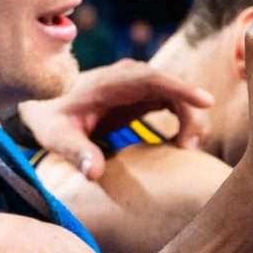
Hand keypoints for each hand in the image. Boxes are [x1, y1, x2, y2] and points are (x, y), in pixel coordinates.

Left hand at [17, 60, 215, 178]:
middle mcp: (131, 78)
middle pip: (174, 88)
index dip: (181, 89)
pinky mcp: (146, 96)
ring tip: (187, 150)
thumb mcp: (56, 136)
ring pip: (180, 95)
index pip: (153, 79)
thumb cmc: (50, 119)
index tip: (206, 102)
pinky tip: (182, 145)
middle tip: (188, 149)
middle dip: (191, 114)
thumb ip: (76, 152)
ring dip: (192, 119)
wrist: (45, 105)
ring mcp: (141, 86)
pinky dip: (186, 121)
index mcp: (111, 82)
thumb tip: (94, 174)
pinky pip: (176, 103)